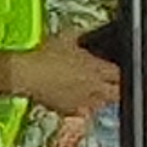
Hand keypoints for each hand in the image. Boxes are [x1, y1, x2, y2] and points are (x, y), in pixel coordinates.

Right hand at [0, 34, 125, 119]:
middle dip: (118, 89)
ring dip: (103, 99)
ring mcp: (82, 100)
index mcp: (96, 68)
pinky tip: (78, 99)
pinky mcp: (69, 111)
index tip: (119, 72)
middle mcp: (93, 86)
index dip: (122, 73)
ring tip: (96, 92)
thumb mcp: (67, 38)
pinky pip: (84, 112)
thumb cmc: (43, 55)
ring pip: (103, 104)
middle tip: (114, 86)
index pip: (121, 74)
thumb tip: (87, 34)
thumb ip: (82, 37)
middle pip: (118, 93)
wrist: (24, 73)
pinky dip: (84, 107)